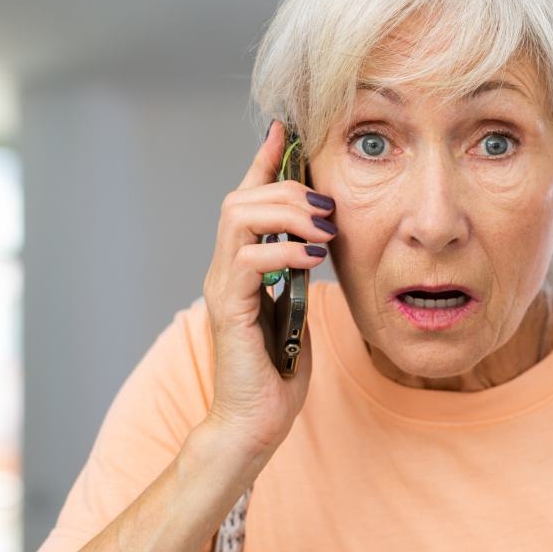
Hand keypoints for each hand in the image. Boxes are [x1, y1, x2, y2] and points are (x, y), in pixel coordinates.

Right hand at [198, 119, 337, 458]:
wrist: (255, 422)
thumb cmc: (278, 373)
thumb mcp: (298, 309)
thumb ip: (300, 274)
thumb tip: (320, 240)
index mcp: (242, 266)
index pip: (248, 198)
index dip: (266, 161)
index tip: (286, 129)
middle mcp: (225, 270)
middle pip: (242, 198)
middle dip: (288, 189)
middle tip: (329, 208)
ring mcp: (223, 287)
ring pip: (239, 217)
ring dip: (287, 213)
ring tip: (324, 229)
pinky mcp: (228, 309)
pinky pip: (248, 259)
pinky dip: (283, 250)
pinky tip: (312, 259)